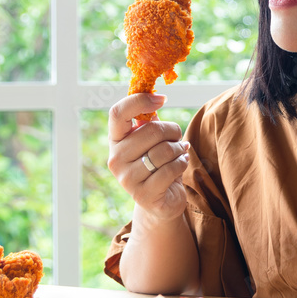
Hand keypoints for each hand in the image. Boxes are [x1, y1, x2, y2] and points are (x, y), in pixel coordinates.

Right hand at [107, 93, 190, 221]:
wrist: (161, 201)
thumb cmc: (158, 164)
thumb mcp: (151, 140)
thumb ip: (149, 121)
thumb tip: (154, 96)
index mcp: (115, 140)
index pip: (117, 113)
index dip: (139, 101)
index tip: (162, 99)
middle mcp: (115, 159)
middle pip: (151, 130)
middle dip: (173, 131)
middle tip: (177, 137)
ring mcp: (127, 179)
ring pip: (164, 150)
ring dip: (179, 149)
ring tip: (179, 153)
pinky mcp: (143, 195)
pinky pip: (171, 169)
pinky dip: (182, 164)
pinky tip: (180, 165)